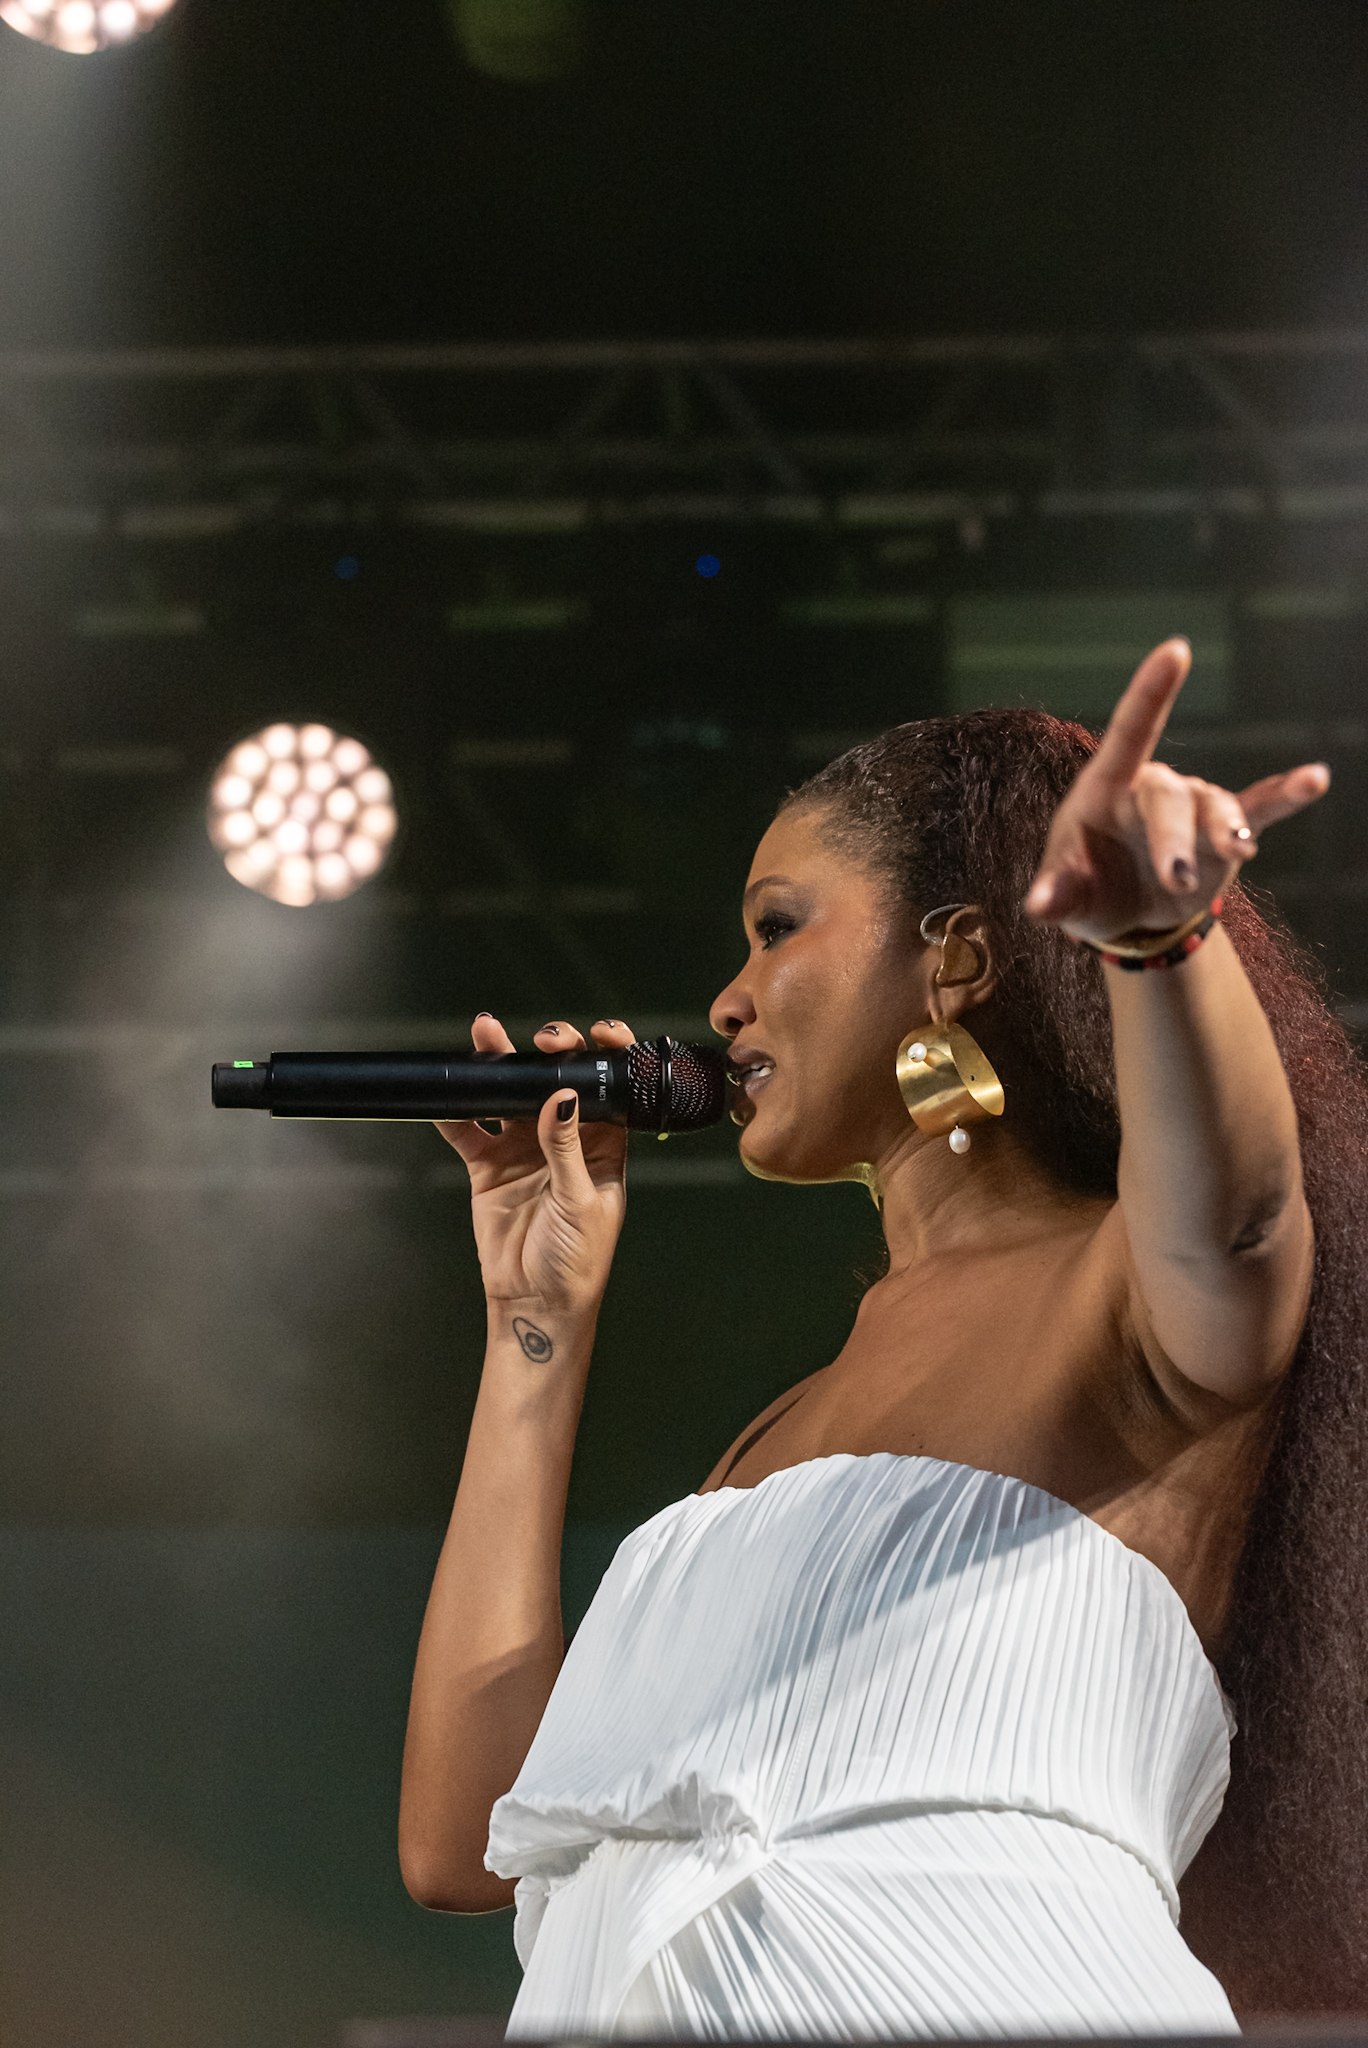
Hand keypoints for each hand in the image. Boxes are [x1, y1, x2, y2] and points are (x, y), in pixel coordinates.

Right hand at [434, 1014, 634, 1317]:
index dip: (607, 1058)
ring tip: (485, 1036)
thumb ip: (567, 1148)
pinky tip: (446, 1091)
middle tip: (543, 1040)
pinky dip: (456, 1112)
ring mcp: (524, 1151)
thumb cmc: (578, 1260)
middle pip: (556, 1084)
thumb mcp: (581, 1202)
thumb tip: (563, 1098)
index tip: (600, 1033)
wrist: (536, 1301)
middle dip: (551, 1053)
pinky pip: (470, 1132)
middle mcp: (564, 1141)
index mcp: (603, 1146)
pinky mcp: (490, 1168)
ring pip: (510, 1098)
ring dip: (499, 1067)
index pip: (608, 1090)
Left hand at [1023, 637, 1330, 945]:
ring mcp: (1194, 806)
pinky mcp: (1223, 833)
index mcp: (1106, 788)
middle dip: (1174, 839)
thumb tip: (1039, 905)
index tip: (1176, 650)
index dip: (1151, 691)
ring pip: (1214, 810)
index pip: (1130, 731)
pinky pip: (1259, 808)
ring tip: (1237, 855)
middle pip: (1169, 797)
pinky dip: (1286, 795)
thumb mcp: (1067, 896)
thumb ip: (1057, 894)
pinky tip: (1315, 779)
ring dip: (1224, 834)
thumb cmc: (1086, 889)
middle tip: (1178, 880)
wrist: (1126, 914)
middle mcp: (1154, 787)